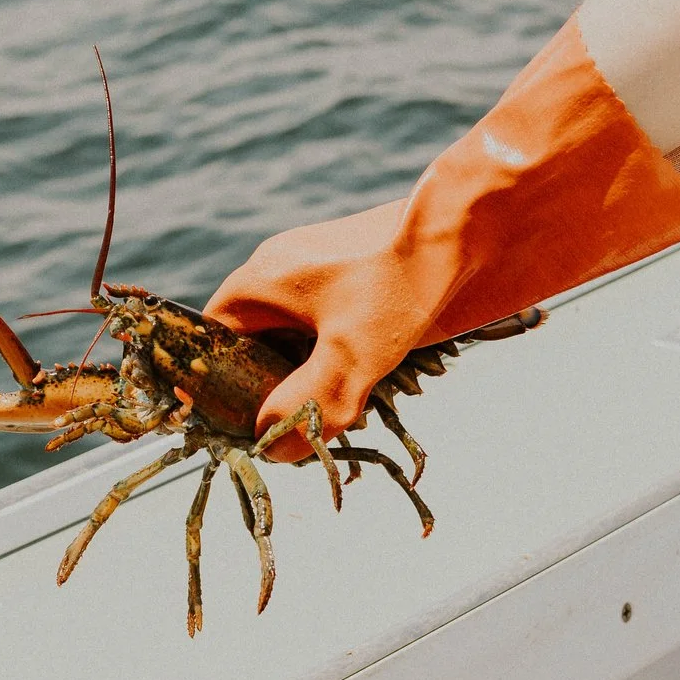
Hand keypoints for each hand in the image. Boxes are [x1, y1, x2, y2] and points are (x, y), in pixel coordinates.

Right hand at [204, 198, 446, 458]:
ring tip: (338, 405)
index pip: (212, 342)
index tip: (242, 426)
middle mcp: (279, 274)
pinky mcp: (354, 278)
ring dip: (309, 374)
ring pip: (293, 337)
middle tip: (298, 425)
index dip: (218, 386)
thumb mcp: (350, 356)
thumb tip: (273, 451)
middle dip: (272, 387)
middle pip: (253, 344)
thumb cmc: (399, 284)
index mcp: (257, 283)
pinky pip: (326, 325)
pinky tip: (368, 377)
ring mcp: (316, 272)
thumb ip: (308, 406)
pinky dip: (338, 355)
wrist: (467, 227)